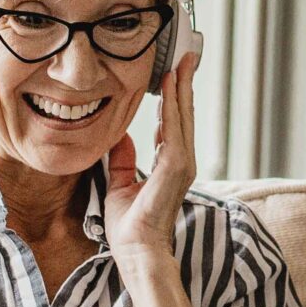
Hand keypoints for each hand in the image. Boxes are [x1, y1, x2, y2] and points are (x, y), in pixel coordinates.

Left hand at [101, 50, 198, 266]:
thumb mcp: (120, 185)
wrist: (137, 250)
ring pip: (183, 116)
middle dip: (183, 83)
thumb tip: (120, 137)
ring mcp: (182, 163)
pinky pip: (175, 128)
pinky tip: (170, 85)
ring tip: (182, 61)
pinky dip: (174, 105)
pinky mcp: (177, 167)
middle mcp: (181, 160)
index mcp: (169, 164)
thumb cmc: (130, 227)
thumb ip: (123, 161)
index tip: (170, 74)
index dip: (172, 97)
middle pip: (183, 114)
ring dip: (182, 87)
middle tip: (184, 56)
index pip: (172, 123)